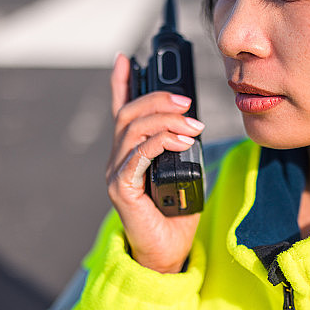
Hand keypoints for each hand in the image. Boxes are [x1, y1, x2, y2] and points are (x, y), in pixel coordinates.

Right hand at [105, 53, 204, 273]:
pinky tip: (180, 142)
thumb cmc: (176, 212)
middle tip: (188, 103)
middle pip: (129, 114)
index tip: (125, 58)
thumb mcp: (182, 171)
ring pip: (133, 131)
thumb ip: (179, 148)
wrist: (168, 251)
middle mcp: (117, 159)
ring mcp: (116, 173)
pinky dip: (160, 143)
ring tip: (193, 126)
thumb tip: (192, 125)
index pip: (121, 110)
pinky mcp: (121, 189)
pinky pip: (137, 156)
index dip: (121, 82)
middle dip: (158, 100)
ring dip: (166, 121)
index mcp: (129, 151)